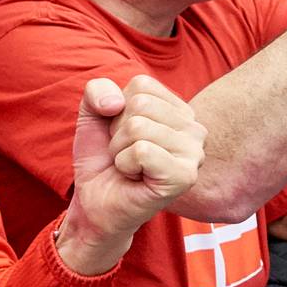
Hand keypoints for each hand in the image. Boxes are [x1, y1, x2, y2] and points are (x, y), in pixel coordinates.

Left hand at [60, 76, 204, 273]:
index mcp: (180, 110)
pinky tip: (135, 178)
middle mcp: (194, 129)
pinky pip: (142, 151)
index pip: (142, 85)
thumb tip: (116, 102)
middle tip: (125, 154)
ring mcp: (194, 153)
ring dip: (120, 150)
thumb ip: (97, 89)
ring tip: (130, 167)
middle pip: (140, 104)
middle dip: (118, 131)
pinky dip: (125, 165)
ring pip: (138, 127)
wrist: (95, 201)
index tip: (124, 135)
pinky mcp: (185, 176)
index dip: (118, 110)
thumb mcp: (92, 114)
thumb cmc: (102, 158)